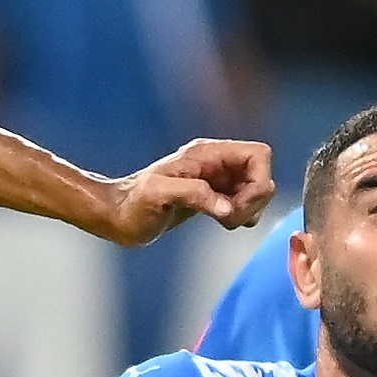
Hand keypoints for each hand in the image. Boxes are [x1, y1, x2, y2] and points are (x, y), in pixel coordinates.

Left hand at [95, 140, 278, 244]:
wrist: (116, 216)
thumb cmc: (131, 205)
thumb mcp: (158, 195)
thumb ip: (195, 195)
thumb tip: (227, 209)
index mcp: (206, 154)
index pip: (258, 154)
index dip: (259, 180)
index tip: (237, 204)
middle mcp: (214, 163)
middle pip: (260, 173)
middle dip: (254, 199)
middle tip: (229, 217)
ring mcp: (215, 179)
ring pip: (254, 189)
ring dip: (248, 209)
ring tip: (223, 221)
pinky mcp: (211, 196)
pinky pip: (243, 201)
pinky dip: (241, 215)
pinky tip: (221, 222)